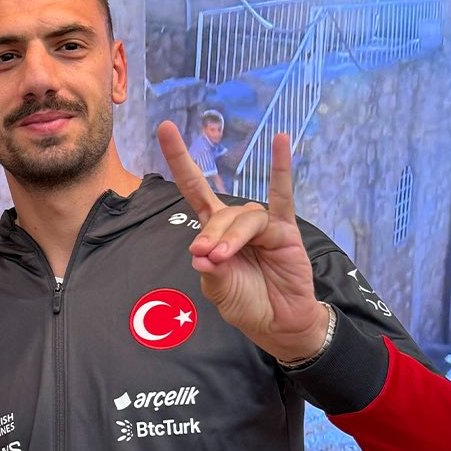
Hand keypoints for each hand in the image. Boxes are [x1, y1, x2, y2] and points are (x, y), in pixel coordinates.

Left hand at [157, 121, 328, 362]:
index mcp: (214, 232)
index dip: (181, 160)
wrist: (277, 322)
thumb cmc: (246, 303)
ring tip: (224, 258)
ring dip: (233, 237)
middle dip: (212, 235)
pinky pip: (282, 197)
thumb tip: (200, 254)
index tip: (165, 128)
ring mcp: (262, 225)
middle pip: (220, 214)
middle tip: (209, 258)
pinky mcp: (285, 230)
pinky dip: (281, 170)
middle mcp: (236, 222)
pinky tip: (281, 141)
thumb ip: (210, 271)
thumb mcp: (218, 290)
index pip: (194, 189)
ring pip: (245, 218)